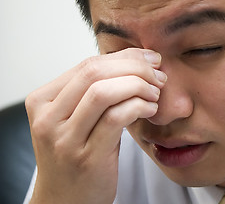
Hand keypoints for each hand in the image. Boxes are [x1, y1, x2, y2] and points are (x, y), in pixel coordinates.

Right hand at [25, 48, 166, 203]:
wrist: (66, 199)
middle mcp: (48, 118)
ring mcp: (64, 139)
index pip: (87, 64)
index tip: (151, 59)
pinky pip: (115, 118)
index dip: (125, 58)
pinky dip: (138, 106)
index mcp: (43, 101)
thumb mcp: (78, 118)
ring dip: (138, 86)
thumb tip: (138, 61)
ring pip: (103, 92)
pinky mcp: (86, 157)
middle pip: (94, 72)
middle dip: (134, 68)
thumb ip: (95, 91)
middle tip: (158, 75)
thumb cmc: (78, 154)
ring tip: (155, 92)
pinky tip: (151, 109)